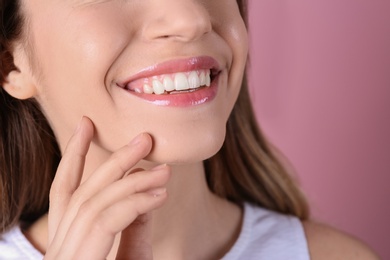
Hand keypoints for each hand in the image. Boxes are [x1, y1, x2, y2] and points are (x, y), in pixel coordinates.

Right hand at [44, 117, 169, 258]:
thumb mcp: (130, 257)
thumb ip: (132, 228)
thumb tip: (145, 193)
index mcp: (67, 244)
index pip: (63, 193)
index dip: (73, 156)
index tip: (86, 125)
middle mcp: (59, 248)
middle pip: (82, 192)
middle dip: (115, 161)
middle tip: (144, 139)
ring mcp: (64, 256)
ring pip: (96, 201)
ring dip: (134, 180)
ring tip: (165, 170)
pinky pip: (107, 218)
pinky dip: (136, 202)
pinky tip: (160, 194)